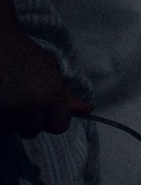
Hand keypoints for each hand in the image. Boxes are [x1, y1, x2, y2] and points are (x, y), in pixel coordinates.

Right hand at [0, 22, 85, 138]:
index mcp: (50, 96)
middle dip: (27, 120)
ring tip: (5, 97)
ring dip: (8, 120)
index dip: (51, 120)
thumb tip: (87, 110)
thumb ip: (65, 94)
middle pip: (33, 131)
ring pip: (10, 130)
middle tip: (19, 99)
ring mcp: (6, 110)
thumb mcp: (50, 70)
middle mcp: (30, 106)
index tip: (43, 110)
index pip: (59, 126)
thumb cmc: (22, 53)